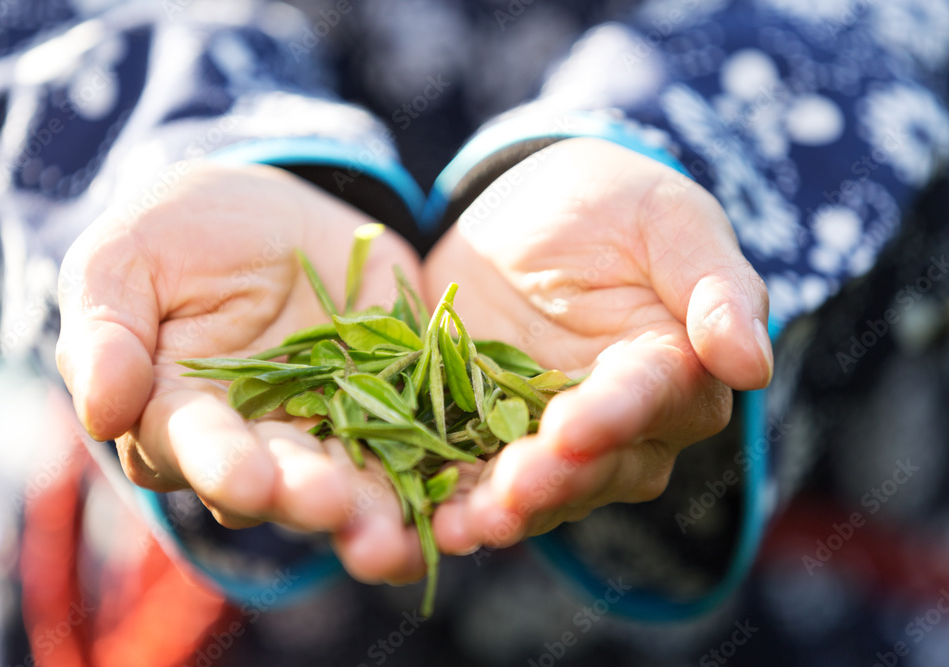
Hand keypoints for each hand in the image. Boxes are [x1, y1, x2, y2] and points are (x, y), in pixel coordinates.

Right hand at [56, 163, 426, 582]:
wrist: (267, 209)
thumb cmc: (179, 234)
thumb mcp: (127, 257)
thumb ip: (105, 329)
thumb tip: (100, 408)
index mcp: (182, 417)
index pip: (197, 451)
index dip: (223, 466)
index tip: (248, 479)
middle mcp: (258, 442)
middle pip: (282, 483)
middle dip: (306, 498)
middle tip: (333, 507)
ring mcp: (331, 429)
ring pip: (354, 483)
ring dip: (375, 514)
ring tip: (398, 534)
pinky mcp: (396, 405)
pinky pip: (421, 445)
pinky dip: (440, 476)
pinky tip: (465, 500)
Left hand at [423, 138, 773, 551]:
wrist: (528, 213)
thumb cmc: (614, 205)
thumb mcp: (667, 220)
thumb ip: (715, 286)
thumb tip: (752, 364)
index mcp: (678, 370)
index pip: (654, 399)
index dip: (615, 416)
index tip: (573, 427)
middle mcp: (626, 425)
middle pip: (601, 466)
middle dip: (556, 480)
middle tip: (511, 492)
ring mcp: (556, 440)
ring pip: (543, 490)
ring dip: (502, 511)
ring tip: (460, 527)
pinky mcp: (494, 439)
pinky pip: (478, 478)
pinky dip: (452, 501)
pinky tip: (424, 521)